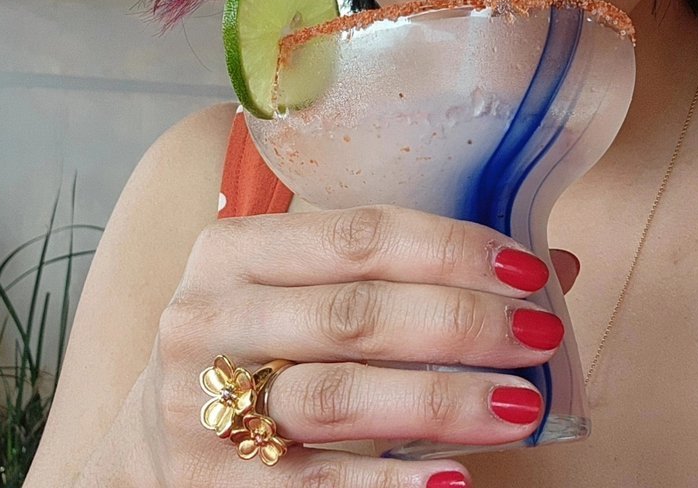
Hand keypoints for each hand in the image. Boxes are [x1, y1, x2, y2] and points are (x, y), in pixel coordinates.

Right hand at [141, 205, 568, 485]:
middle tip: (537, 333)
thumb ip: (402, 277)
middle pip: (353, 313)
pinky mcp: (212, 484)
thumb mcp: (296, 295)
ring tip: (521, 405)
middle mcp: (208, 316)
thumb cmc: (249, 351)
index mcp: (232, 249)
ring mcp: (200, 404)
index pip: (357, 234)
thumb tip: (553, 268)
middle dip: (458, 320)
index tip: (524, 267)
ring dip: (443, 399)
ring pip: (340, 395)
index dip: (449, 248)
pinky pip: (317, 486)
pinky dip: (392, 486)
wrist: (144, 450)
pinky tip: (456, 481)